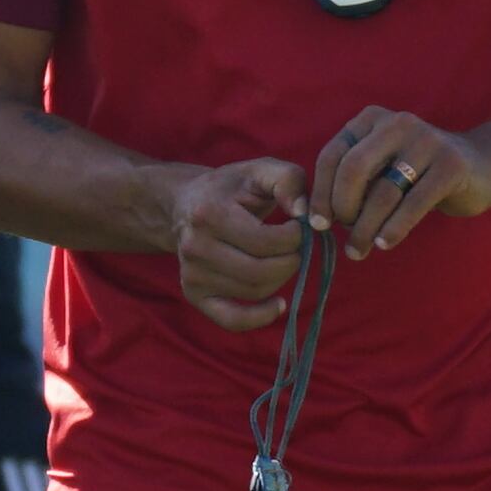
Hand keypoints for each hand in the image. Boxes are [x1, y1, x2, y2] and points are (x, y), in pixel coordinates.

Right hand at [166, 157, 312, 329]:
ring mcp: (191, 274)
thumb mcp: (259, 171)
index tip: (299, 226)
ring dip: (281, 279)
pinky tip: (279, 305)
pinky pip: (231, 320)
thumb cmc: (230, 188)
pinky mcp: (193, 293)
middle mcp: (195, 247)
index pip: (267, 241)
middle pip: (261, 270)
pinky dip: (260, 318)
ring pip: (253, 291)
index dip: (296, 237)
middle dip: (291, 260)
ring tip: (282, 259)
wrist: (185, 205)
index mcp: (209, 214)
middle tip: (296, 247)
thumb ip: (288, 181)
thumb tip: (305, 213)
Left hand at [311, 109, 490, 258]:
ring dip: (366, 229)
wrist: (480, 167)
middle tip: (344, 233)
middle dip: (342, 208)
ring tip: (359, 250)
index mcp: (371, 119)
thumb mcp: (380, 168)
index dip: (320, 193)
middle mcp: (397, 123)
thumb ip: (350, 183)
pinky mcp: (450, 166)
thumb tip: (313, 218)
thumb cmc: (417, 174)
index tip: (316, 224)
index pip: (332, 155)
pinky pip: (412, 204)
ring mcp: (427, 141)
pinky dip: (394, 229)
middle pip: (352, 170)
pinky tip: (385, 244)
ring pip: (382, 193)